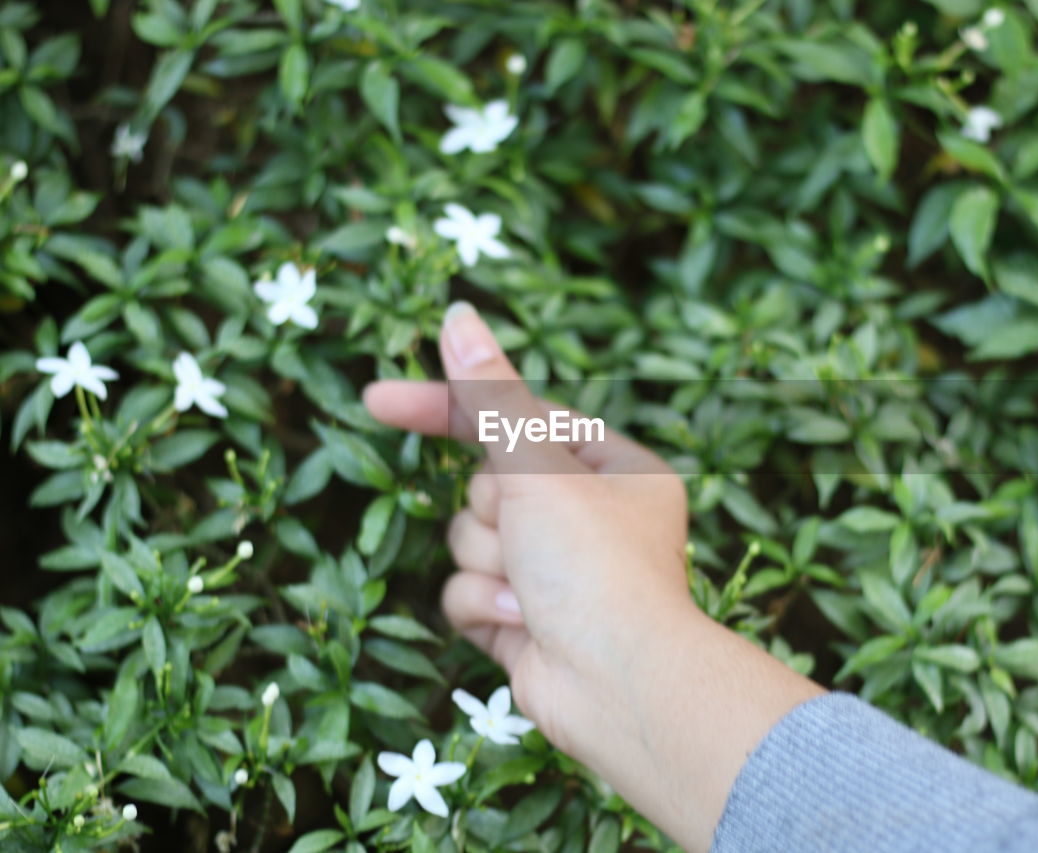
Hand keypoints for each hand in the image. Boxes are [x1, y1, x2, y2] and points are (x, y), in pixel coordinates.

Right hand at [363, 301, 690, 750]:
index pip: (515, 419)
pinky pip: (467, 591)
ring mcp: (553, 572)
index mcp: (613, 468)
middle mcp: (587, 517)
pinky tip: (523, 623)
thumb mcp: (539, 464)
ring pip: (470, 539)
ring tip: (530, 587)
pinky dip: (485, 605)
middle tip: (527, 535)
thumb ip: (490, 394)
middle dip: (492, 513)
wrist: (615, 684)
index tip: (375, 399)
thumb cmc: (595, 561)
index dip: (448, 406)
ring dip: (488, 562)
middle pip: (486, 486)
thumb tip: (460, 315)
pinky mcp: (524, 620)